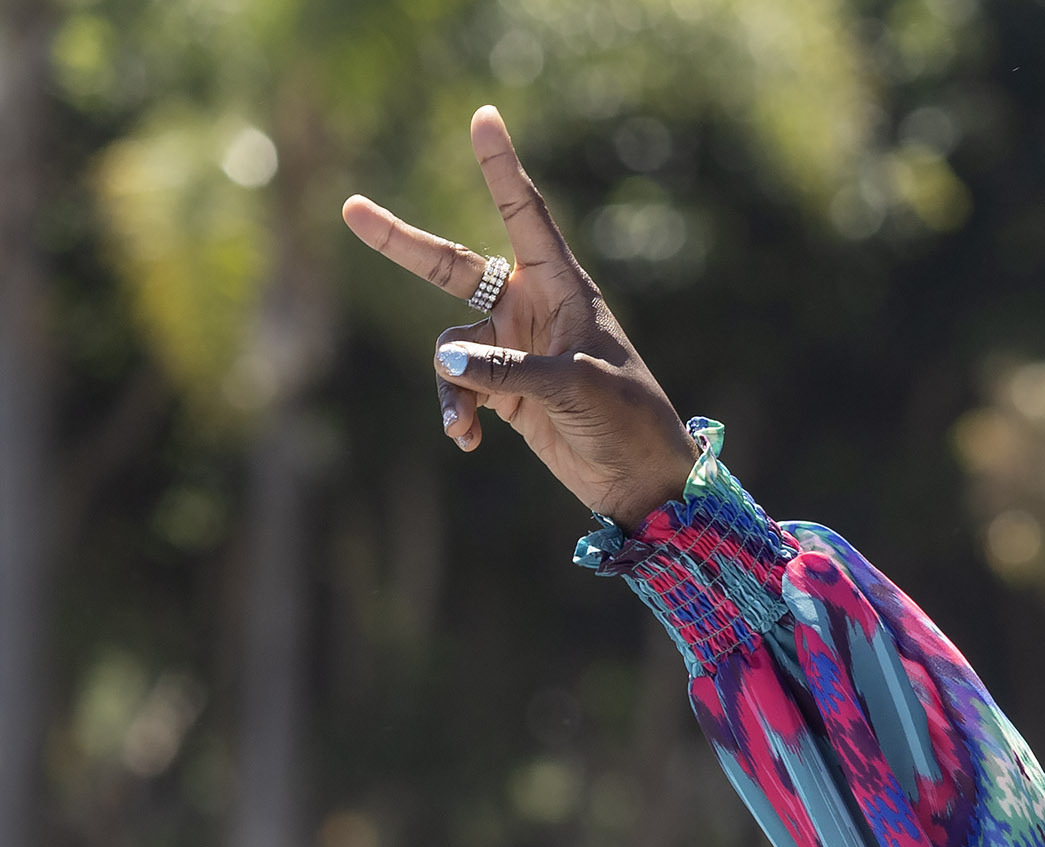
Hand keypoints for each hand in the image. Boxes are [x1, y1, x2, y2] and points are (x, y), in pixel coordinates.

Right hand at [342, 107, 696, 524]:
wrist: (639, 478)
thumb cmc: (627, 418)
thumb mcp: (574, 387)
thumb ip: (509, 370)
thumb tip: (447, 360)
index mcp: (562, 287)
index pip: (524, 214)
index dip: (500, 167)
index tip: (484, 116)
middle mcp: (530, 307)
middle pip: (451, 266)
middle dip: (402, 244)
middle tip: (351, 209)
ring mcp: (511, 347)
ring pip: (449, 348)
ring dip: (453, 385)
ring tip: (468, 425)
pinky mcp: (502, 387)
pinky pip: (457, 386)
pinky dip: (457, 411)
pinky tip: (469, 441)